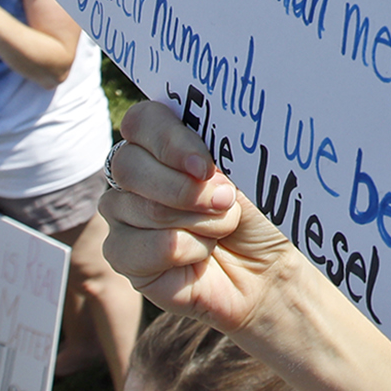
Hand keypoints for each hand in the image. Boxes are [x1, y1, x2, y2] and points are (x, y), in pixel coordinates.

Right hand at [100, 102, 294, 335]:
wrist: (268, 268)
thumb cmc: (258, 213)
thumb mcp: (246, 175)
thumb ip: (218, 154)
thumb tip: (198, 163)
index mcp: (161, 142)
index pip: (142, 122)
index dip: (169, 141)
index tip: (204, 166)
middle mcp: (134, 174)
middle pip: (130, 165)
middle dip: (185, 188)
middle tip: (226, 201)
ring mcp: (123, 214)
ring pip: (144, 208)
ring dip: (199, 222)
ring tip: (223, 229)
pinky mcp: (122, 255)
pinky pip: (143, 248)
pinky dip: (188, 251)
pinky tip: (201, 256)